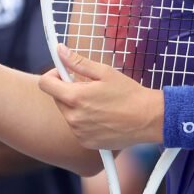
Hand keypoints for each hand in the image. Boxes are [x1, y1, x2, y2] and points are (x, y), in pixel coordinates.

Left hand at [38, 44, 161, 149]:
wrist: (148, 119)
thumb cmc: (129, 93)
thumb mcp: (104, 72)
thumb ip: (77, 62)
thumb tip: (59, 50)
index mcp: (75, 97)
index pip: (45, 84)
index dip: (53, 75)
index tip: (64, 73)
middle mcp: (73, 118)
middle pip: (57, 98)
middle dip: (68, 90)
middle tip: (89, 88)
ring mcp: (79, 132)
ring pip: (67, 113)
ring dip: (76, 106)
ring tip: (99, 103)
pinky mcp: (86, 142)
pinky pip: (76, 127)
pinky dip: (84, 120)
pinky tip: (102, 116)